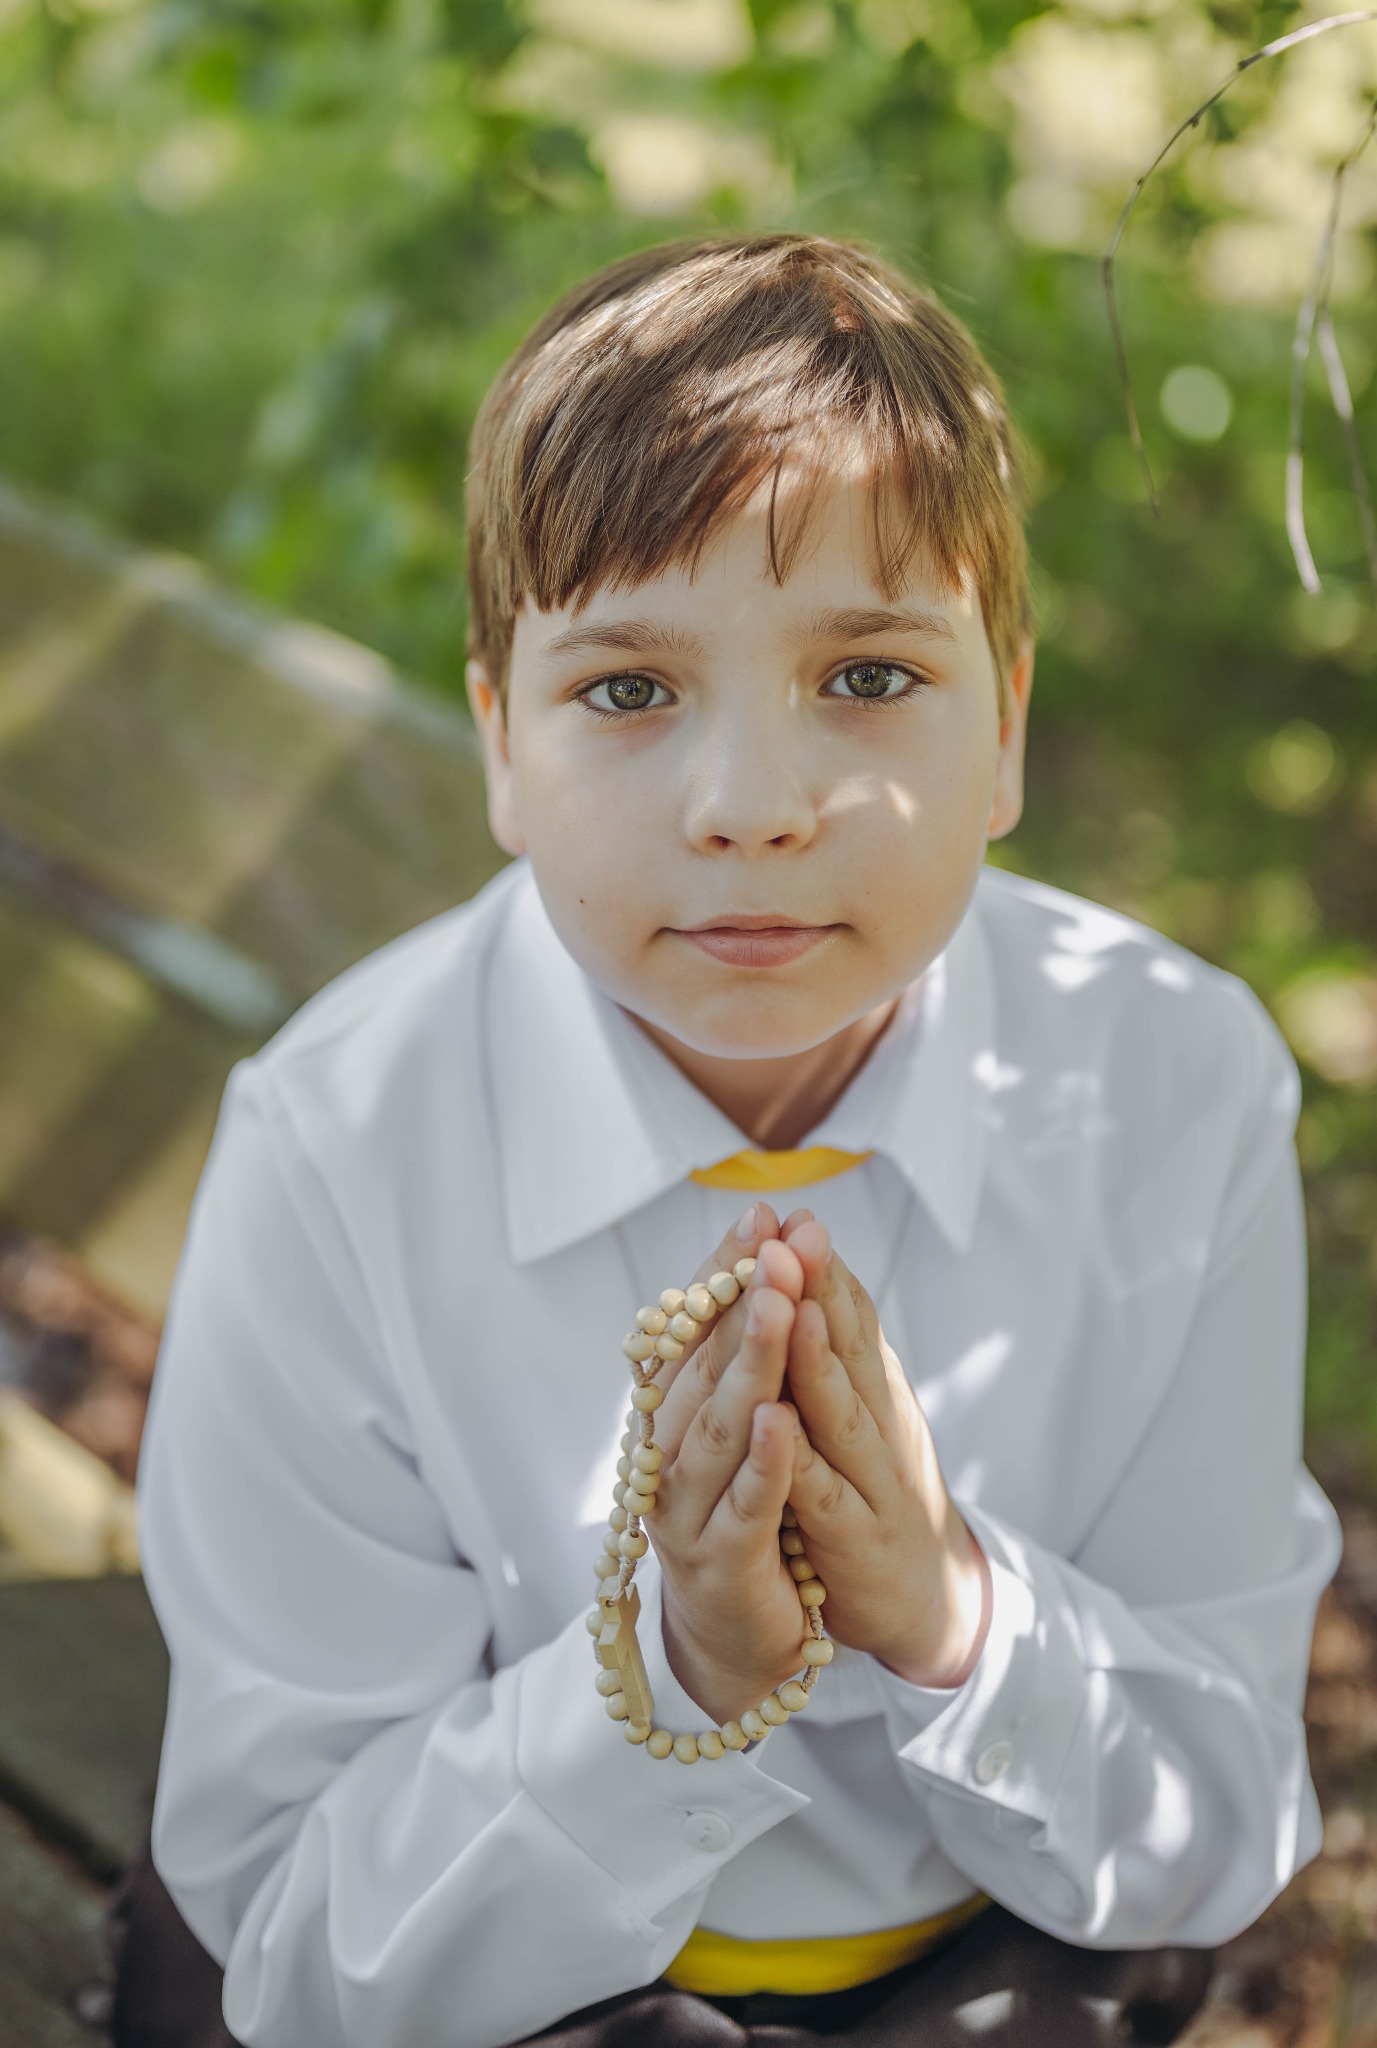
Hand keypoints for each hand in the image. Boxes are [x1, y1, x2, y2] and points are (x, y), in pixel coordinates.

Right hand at [645, 1210, 822, 1723]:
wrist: (740, 1644)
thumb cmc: (745, 1523)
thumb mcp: (739, 1435)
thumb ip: (740, 1364)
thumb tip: (761, 1269)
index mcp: (670, 1419)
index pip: (691, 1329)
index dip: (721, 1271)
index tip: (759, 1213)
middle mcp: (665, 1458)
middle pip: (701, 1367)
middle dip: (739, 1299)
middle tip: (772, 1241)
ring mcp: (687, 1512)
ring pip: (719, 1427)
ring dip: (749, 1363)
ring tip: (776, 1304)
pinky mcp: (722, 1563)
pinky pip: (746, 1504)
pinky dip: (763, 1462)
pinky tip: (782, 1420)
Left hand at [778, 1213, 990, 1688]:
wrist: (929, 1601)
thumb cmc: (879, 1496)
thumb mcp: (866, 1418)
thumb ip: (840, 1357)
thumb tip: (805, 1278)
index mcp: (876, 1393)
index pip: (852, 1320)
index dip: (824, 1268)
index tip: (794, 1214)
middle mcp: (881, 1427)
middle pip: (850, 1351)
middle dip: (820, 1290)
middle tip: (794, 1232)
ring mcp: (872, 1483)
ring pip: (840, 1415)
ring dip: (814, 1359)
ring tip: (790, 1306)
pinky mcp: (853, 1541)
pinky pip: (822, 1497)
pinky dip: (799, 1461)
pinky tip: (777, 1427)